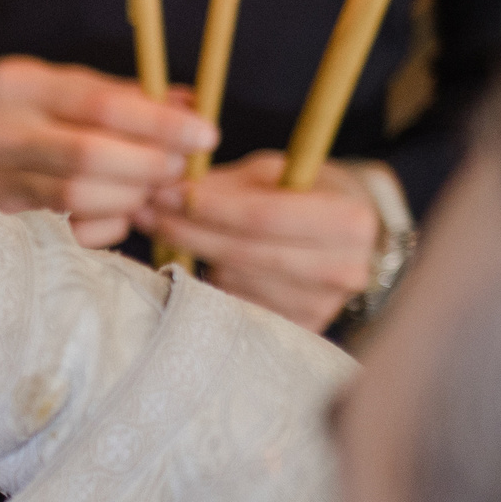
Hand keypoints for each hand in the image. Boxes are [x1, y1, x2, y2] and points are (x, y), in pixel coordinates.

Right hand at [0, 56, 218, 247]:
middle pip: (89, 159)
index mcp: (17, 87)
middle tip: (177, 168)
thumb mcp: (53, 81)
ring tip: (149, 188)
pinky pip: (68, 234)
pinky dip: (108, 225)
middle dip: (149, 166)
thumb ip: (119, 93)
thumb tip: (189, 106)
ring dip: (132, 198)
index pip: (99, 107)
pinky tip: (116, 211)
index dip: (160, 124)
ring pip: (78, 201)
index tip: (205, 133)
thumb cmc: (11, 107)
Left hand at [135, 152, 379, 333]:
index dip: (209, 207)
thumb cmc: (310, 193)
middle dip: (188, 231)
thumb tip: (173, 191)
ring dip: (195, 257)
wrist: (355, 240)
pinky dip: (213, 283)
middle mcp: (344, 269)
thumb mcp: (277, 173)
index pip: (264, 217)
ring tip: (166, 231)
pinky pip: (241, 304)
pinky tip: (200, 261)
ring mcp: (323, 306)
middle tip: (145, 213)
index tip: (165, 194)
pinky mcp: (303, 327)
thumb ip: (230, 184)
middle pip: (244, 254)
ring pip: (236, 281)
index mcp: (350, 221)